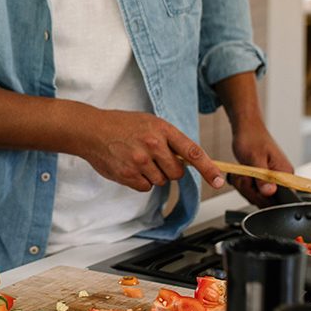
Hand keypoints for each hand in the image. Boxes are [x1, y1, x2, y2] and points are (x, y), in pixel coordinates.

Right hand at [76, 109, 226, 191]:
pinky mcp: (128, 174)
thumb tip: (188, 160)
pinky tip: (129, 167)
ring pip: (161, 181)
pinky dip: (139, 181)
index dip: (209, 169)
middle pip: (177, 173)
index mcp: (162, 129)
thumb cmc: (121, 125)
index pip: (193, 152)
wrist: (91, 130)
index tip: (219, 181)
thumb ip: (169, 140)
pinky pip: (145, 187)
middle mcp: (153, 145)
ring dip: (153, 175)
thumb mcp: (149, 123)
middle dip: (170, 170)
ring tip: (137, 159)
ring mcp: (140, 161)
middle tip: (154, 159)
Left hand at [230, 123, 293, 207]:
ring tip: (242, 171)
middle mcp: (282, 179)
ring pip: (256, 197)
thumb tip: (270, 192)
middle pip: (265, 201)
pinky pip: (252, 191)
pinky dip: (243, 184)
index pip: (279, 199)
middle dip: (249, 189)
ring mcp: (272, 181)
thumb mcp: (254, 158)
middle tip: (243, 174)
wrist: (246, 129)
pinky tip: (241, 174)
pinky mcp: (264, 181)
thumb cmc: (252, 138)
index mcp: (285, 174)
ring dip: (244, 186)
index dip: (262, 196)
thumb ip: (262, 177)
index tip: (252, 184)